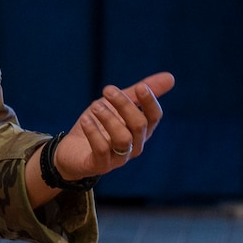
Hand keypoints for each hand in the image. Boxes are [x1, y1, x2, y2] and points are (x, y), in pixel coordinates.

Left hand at [53, 72, 175, 180]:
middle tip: (107, 90)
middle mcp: (134, 145)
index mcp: (141, 130)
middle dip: (124, 104)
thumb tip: (171, 77)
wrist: (72, 150)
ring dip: (108, 118)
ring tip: (95, 106)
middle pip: (139, 125)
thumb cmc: (99, 126)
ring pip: (123, 138)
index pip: (154, 117)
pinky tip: (86, 120)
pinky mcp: (101, 165)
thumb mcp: (116, 105)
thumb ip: (138, 93)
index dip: (150, 102)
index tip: (140, 87)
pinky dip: (94, 132)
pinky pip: (102, 149)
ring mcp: (119, 158)